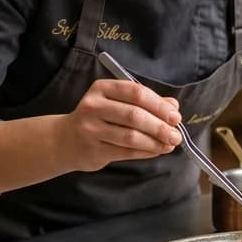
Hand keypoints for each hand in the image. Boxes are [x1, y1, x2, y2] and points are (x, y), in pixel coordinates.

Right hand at [58, 80, 181, 171]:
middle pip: (134, 115)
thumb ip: (145, 102)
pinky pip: (125, 152)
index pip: (136, 93)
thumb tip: (173, 106)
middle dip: (159, 126)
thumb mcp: (118, 103)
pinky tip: (156, 151)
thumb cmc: (98, 118)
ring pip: (131, 136)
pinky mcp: (93, 149)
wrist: (65, 140)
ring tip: (169, 145)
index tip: (175, 116)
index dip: (159, 105)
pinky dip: (145, 152)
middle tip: (176, 135)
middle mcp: (94, 106)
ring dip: (155, 142)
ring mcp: (91, 129)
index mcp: (102, 88)